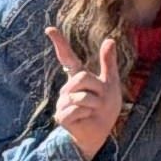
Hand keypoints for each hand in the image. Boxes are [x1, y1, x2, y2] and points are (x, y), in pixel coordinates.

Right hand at [45, 26, 128, 157]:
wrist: (101, 131)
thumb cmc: (105, 108)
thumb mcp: (111, 83)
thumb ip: (108, 62)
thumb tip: (110, 39)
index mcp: (78, 78)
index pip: (67, 58)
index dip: (59, 43)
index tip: (49, 28)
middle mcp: (67, 88)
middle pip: (82, 77)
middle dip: (98, 88)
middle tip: (100, 100)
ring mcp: (62, 102)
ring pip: (82, 95)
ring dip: (96, 103)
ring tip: (93, 110)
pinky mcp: (61, 116)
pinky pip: (79, 108)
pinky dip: (88, 114)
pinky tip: (86, 118)